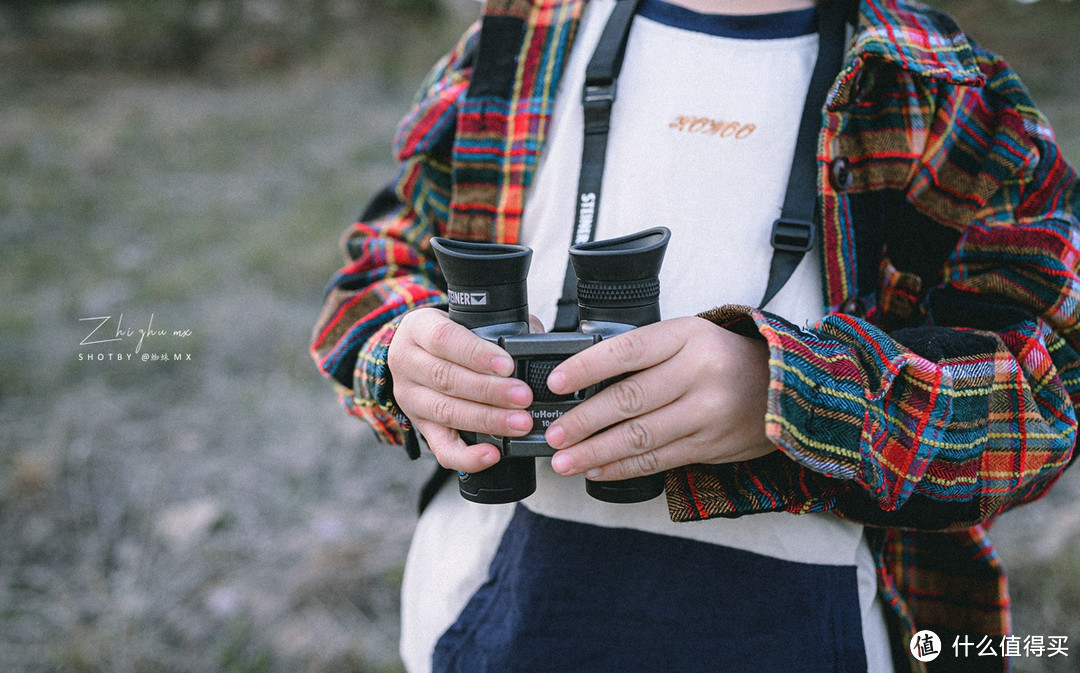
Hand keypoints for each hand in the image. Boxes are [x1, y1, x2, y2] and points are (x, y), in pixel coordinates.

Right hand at [387, 308, 539, 471]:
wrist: (416, 352)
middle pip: (446, 379)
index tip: (507, 365)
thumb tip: (532, 342)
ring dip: (487, 420)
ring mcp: (411, 399)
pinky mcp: (421, 427)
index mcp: (417, 329)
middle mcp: (407, 364)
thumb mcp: (464, 320)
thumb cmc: (451, 336)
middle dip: (490, 391)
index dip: (476, 354)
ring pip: (446, 412)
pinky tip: (491, 453)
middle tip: (523, 396)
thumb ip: (497, 328)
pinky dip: (467, 456)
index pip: (443, 339)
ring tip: (519, 422)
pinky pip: (441, 448)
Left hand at [544, 316, 773, 480]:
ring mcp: (707, 412)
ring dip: (596, 452)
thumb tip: (581, 379)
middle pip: (630, 399)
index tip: (556, 381)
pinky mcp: (710, 445)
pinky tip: (597, 469)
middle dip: (584, 420)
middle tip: (554, 433)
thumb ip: (643, 354)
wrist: (781, 386)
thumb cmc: (720, 358)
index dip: (587, 367)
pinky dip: (623, 467)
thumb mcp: (687, 337)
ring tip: (564, 460)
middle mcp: (698, 373)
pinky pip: (658, 459)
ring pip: (640, 436)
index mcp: (687, 337)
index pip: (628, 350)